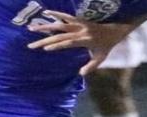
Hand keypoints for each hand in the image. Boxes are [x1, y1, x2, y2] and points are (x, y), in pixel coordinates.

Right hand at [27, 10, 142, 74]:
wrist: (114, 30)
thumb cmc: (106, 46)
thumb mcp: (101, 58)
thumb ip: (91, 66)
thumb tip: (80, 73)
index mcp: (85, 40)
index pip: (68, 43)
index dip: (57, 45)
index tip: (45, 48)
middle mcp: (80, 31)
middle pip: (59, 35)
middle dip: (44, 39)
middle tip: (31, 45)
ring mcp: (79, 24)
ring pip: (59, 24)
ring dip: (45, 26)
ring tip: (32, 28)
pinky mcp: (78, 19)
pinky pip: (66, 16)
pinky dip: (56, 13)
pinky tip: (45, 12)